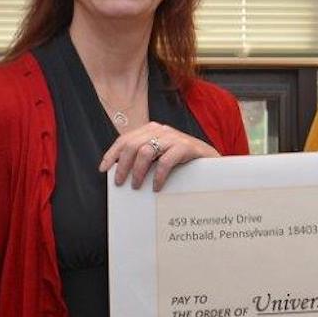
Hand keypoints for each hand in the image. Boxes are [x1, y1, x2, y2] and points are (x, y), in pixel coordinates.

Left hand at [99, 121, 218, 190]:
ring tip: (136, 185)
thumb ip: (144, 157)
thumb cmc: (184, 162)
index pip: (125, 139)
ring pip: (145, 151)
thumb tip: (120, 171)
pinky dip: (158, 175)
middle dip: (122, 165)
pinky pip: (166, 161)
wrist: (213, 162)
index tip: (103, 169)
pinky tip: (156, 186)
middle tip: (120, 183)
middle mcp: (161, 130)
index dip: (112, 154)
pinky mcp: (186, 147)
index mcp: (151, 130)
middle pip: (132, 145)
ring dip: (138, 171)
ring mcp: (174, 137)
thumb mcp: (161, 156)